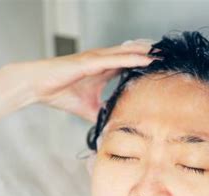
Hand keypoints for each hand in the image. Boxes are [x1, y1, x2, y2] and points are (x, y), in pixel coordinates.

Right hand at [2, 40, 154, 121]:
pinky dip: (131, 58)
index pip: (129, 65)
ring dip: (147, 52)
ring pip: (127, 53)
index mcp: (102, 71)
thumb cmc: (60, 94)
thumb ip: (102, 115)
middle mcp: (102, 61)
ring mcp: (96, 59)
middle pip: (132, 55)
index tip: (163, 68)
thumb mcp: (88, 109)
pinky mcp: (89, 61)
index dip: (145, 64)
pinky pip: (115, 59)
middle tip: (171, 57)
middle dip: (150, 55)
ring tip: (165, 53)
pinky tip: (146, 58)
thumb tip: (113, 129)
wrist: (38, 87)